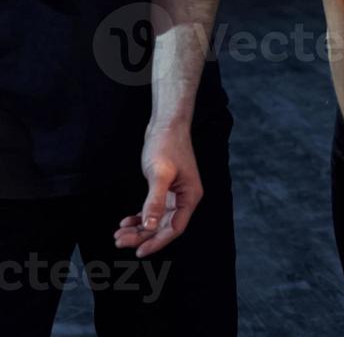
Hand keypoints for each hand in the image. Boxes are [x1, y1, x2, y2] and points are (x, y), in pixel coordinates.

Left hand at [112, 123, 201, 257]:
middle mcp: (185, 198)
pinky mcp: (165, 188)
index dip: (157, 242)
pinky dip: (139, 218)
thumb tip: (149, 226)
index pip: (175, 228)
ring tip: (119, 234)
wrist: (166, 125)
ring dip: (139, 229)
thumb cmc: (166, 146)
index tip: (138, 252)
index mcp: (190, 196)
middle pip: (164, 226)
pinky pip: (153, 210)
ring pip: (156, 220)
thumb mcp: (159, 174)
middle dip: (142, 237)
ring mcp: (175, 194)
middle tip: (119, 242)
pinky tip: (126, 221)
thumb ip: (155, 200)